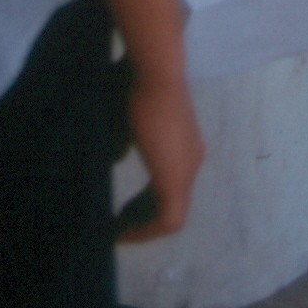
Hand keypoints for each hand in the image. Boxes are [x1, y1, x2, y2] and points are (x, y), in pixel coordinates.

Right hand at [114, 71, 203, 241]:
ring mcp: (187, 171)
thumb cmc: (139, 87)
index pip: (168, 183)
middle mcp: (191, 160)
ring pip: (171, 216)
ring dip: (144, 228)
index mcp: (184, 145)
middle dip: (143, 217)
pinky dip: (146, 231)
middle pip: (170, 203)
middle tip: (117, 226)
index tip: (122, 210)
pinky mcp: (177, 180)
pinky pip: (168, 220)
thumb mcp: (128, 115)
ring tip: (117, 233)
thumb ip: (124, 140)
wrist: (155, 74)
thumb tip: (116, 159)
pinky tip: (122, 233)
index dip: (145, 201)